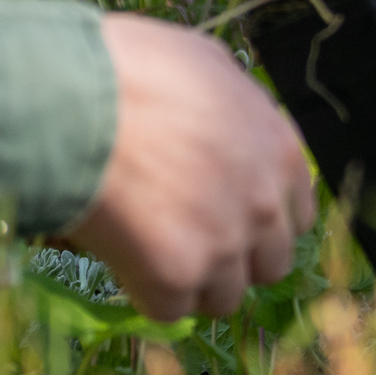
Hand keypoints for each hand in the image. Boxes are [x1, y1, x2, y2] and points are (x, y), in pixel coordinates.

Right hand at [62, 14, 315, 318]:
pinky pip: (170, 308)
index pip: (297, 215)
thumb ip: (232, 108)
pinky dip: (145, 291)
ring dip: (191, 281)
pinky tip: (120, 255)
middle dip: (233, 258)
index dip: (258, 220)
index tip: (226, 216)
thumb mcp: (205, 66)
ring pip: (222, 296)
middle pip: (269, 264)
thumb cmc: (131, 69)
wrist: (78, 102)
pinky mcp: (178, 278)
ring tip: (146, 248)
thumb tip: (224, 124)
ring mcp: (225, 246)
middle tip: (185, 238)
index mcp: (281, 152)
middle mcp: (266, 205)